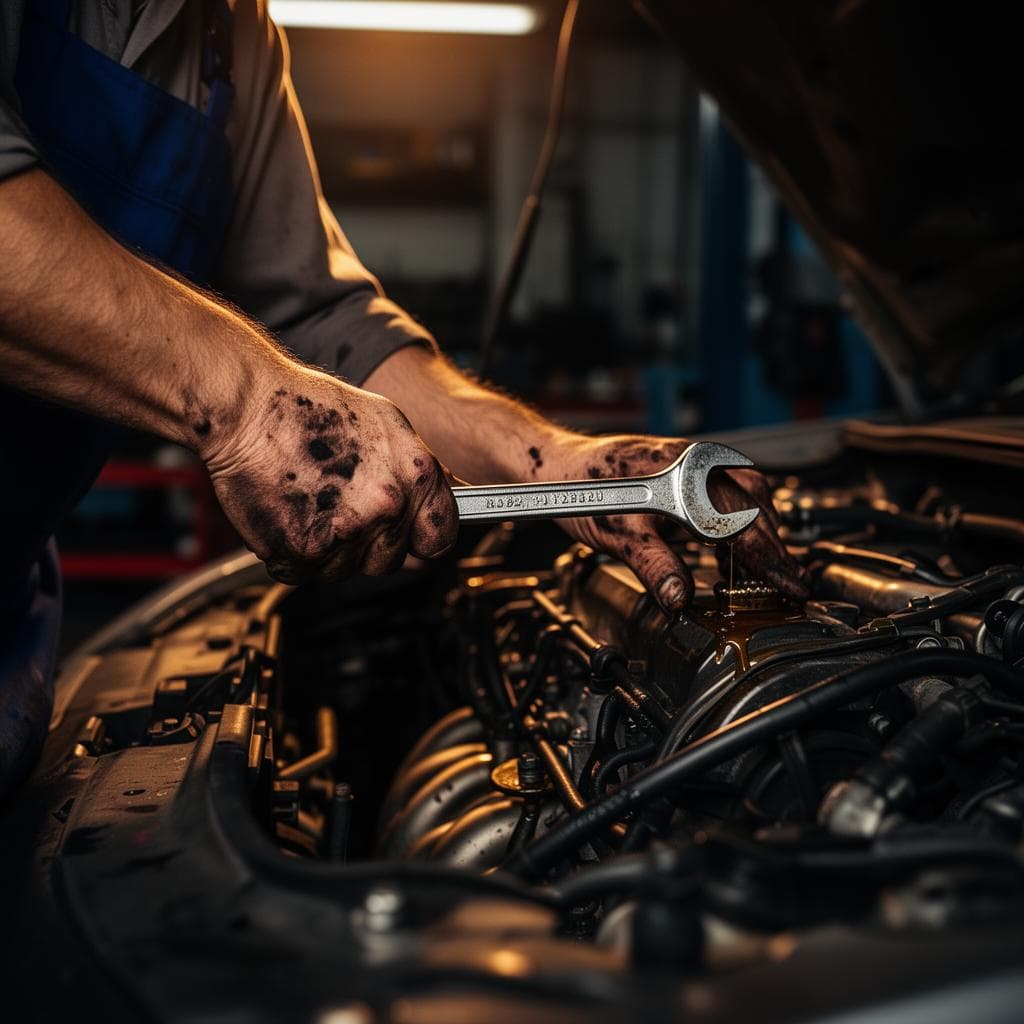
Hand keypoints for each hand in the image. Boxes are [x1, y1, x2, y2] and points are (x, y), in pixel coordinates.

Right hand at [200, 363, 456, 583]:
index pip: (440, 538)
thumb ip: (420, 471)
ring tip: (309, 504)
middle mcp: (387, 507)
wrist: (246, 407)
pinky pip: (307, 574)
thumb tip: (450, 499)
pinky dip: (294, 553)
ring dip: (329, 550)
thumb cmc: (311, 408)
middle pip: (390, 560)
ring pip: (346, 571)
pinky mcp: (302, 553)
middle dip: (367, 542)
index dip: (421, 538)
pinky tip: (288, 514)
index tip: (407, 534)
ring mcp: (345, 534)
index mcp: (416, 475)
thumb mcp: (386, 424)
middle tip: (337, 504)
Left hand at [541, 435, 807, 612]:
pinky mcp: (684, 466)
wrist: (558, 464)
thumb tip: (681, 597)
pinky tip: (733, 538)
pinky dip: (739, 514)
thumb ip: (653, 565)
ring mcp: (691, 461)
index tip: (795, 584)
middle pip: (756, 504)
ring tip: (767, 563)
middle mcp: (695, 462)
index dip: (772, 560)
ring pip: (747, 491)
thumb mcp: (618, 534)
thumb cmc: (582, 489)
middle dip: (774, 544)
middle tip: (788, 580)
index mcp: (686, 478)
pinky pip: (727, 487)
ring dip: (760, 526)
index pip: (743, 525)